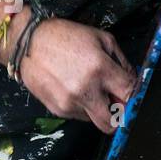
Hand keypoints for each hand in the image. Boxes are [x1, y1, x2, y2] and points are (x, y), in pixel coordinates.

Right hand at [5, 15, 135, 133]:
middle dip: (117, 115)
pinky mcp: (57, 109)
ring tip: (86, 87)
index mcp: (100, 69)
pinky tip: (72, 88)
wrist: (28, 42)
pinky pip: (77, 116)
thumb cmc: (65, 36)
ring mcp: (70, 102)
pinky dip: (80, 106)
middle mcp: (86, 90)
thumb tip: (131, 81)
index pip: (129, 94)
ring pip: (94, 120)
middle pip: (112, 122)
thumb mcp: (101, 38)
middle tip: (114, 102)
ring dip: (96, 108)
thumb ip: (121, 62)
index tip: (129, 93)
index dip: (132, 95)